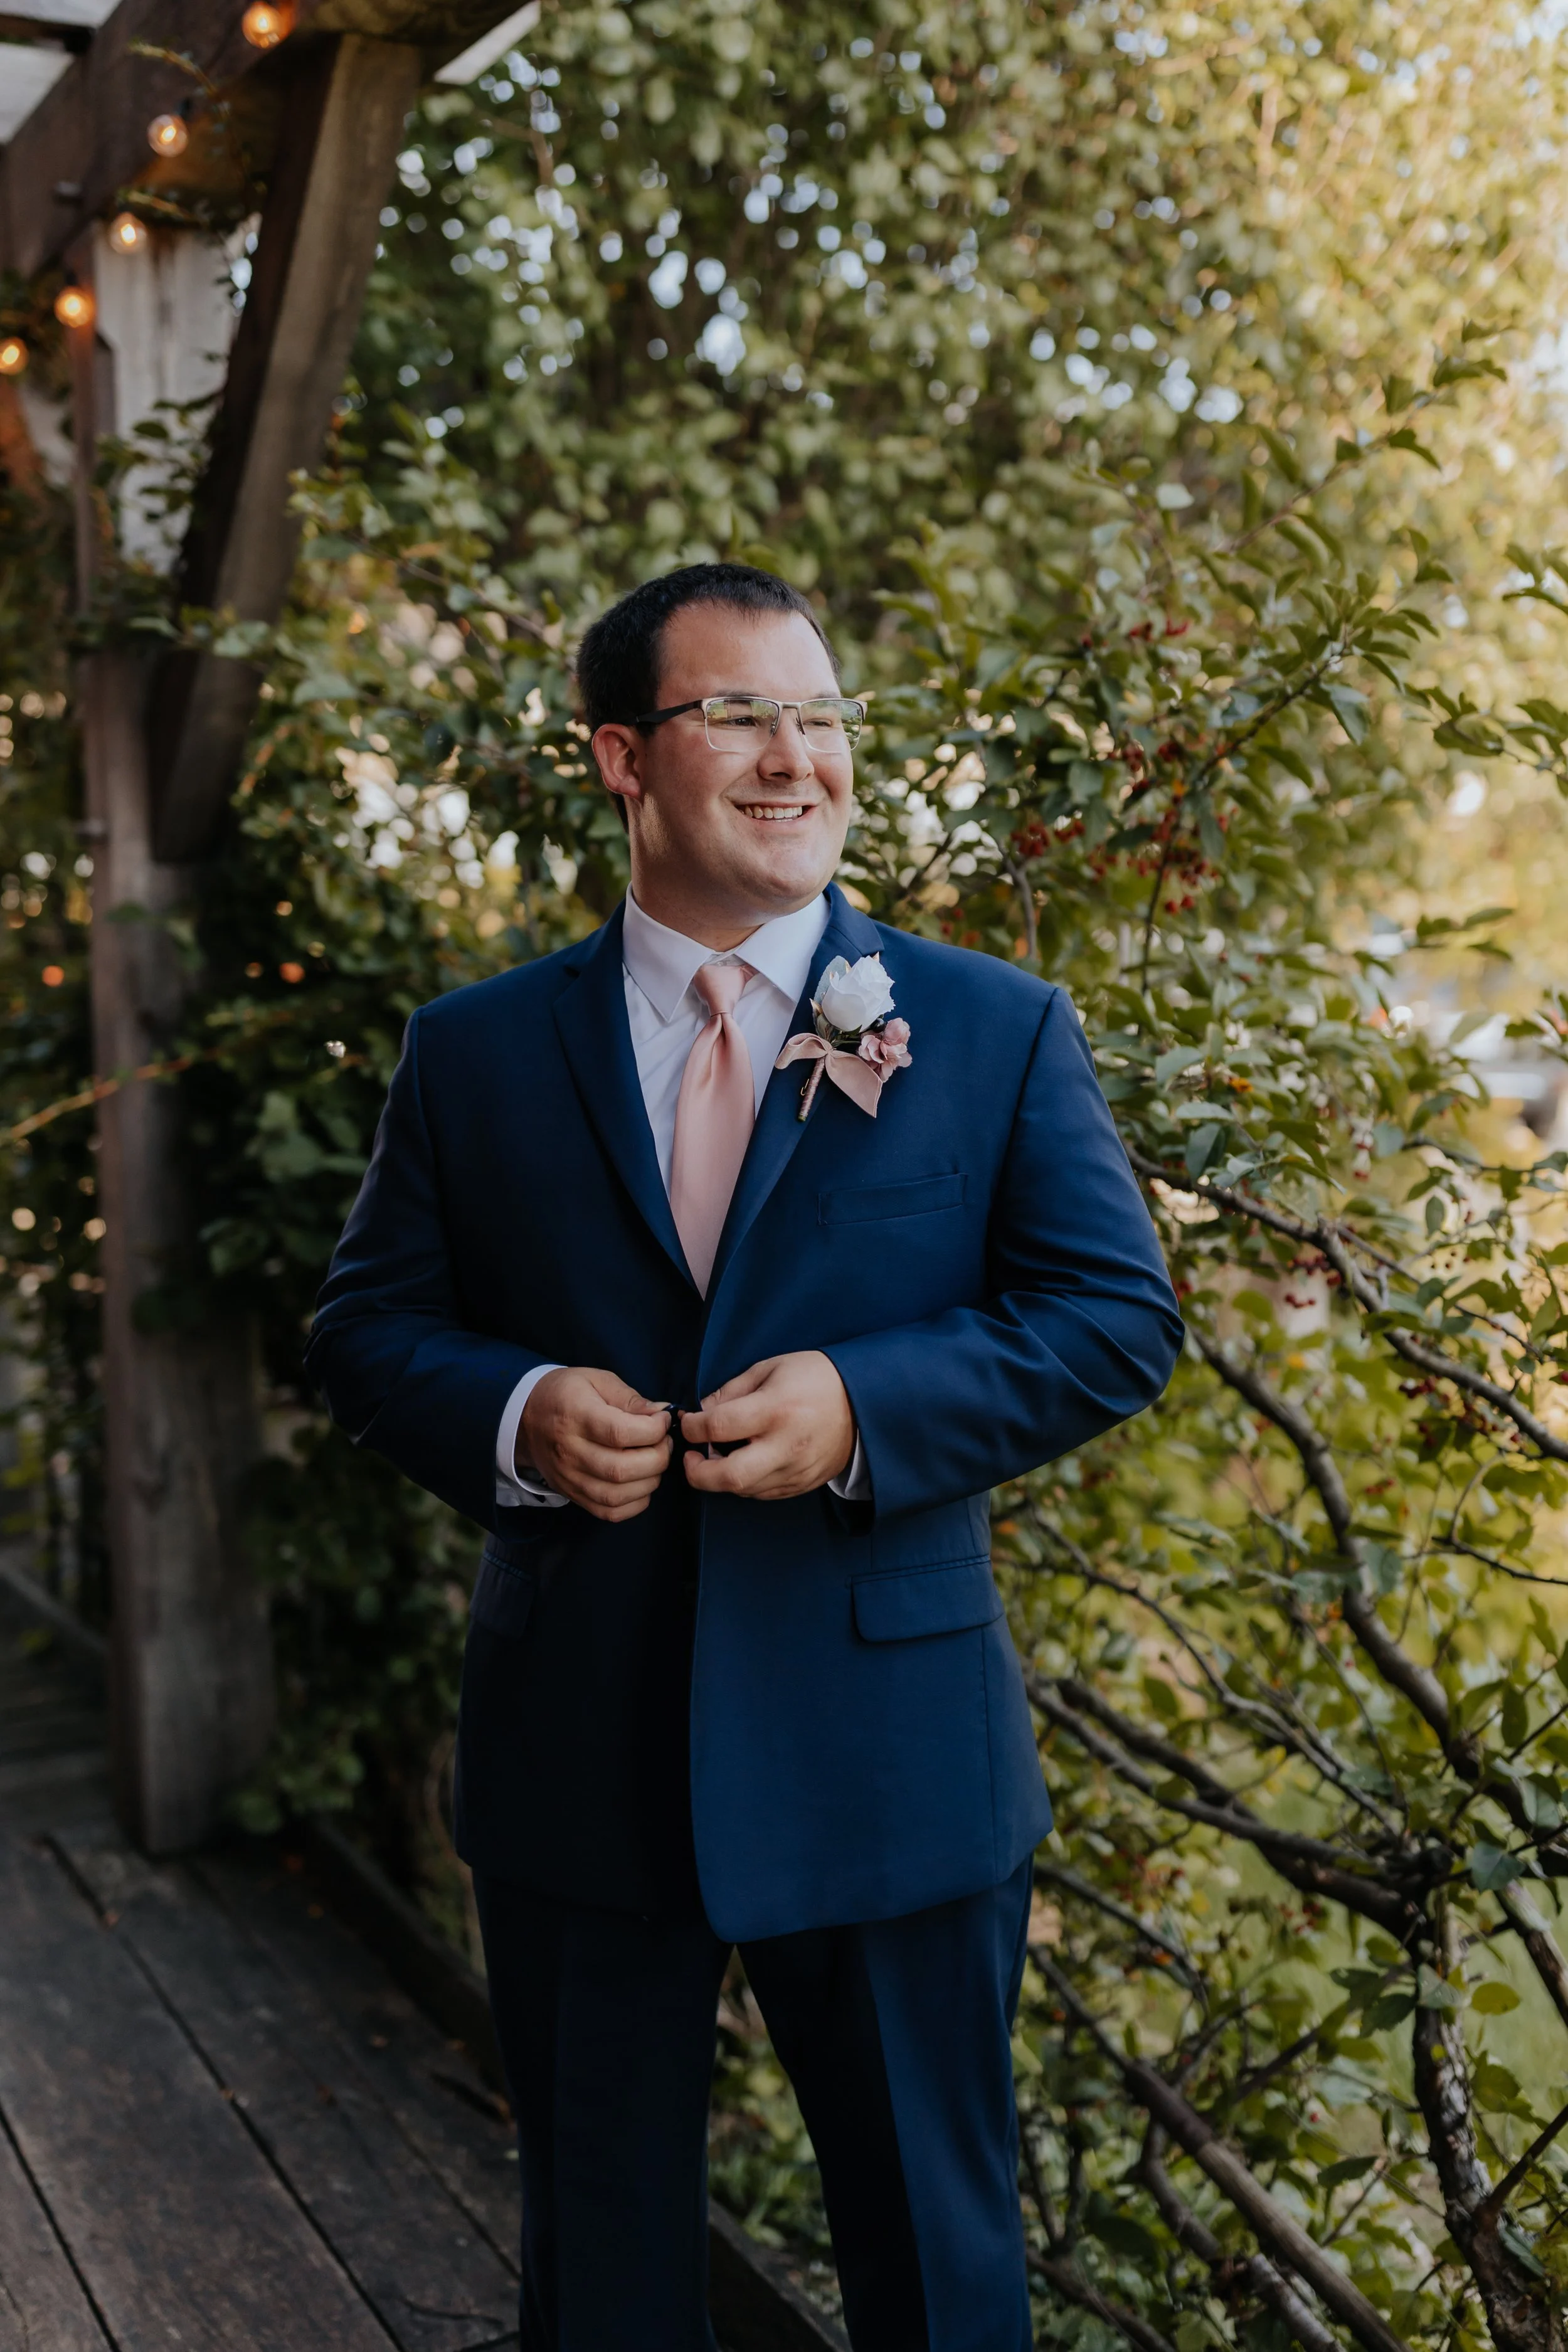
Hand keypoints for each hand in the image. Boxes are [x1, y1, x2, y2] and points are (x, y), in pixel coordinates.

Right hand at [520, 1368, 671, 1521]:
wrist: (525, 1420)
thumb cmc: (565, 1395)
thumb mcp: (596, 1380)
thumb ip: (629, 1398)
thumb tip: (660, 1414)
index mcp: (576, 1416)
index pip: (620, 1433)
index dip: (653, 1430)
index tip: (662, 1420)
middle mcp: (570, 1451)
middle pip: (622, 1468)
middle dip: (657, 1457)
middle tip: (663, 1442)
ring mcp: (570, 1478)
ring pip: (617, 1495)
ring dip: (650, 1481)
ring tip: (654, 1461)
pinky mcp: (573, 1495)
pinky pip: (610, 1512)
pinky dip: (635, 1503)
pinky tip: (641, 1482)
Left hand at [681, 1352, 855, 1500]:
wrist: (865, 1402)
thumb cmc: (816, 1378)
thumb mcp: (772, 1368)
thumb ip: (732, 1390)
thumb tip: (700, 1411)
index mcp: (776, 1409)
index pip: (718, 1427)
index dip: (691, 1427)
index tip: (688, 1422)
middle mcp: (786, 1445)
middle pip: (728, 1476)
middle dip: (697, 1472)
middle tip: (691, 1457)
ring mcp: (796, 1469)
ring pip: (744, 1490)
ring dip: (721, 1478)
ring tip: (719, 1456)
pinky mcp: (804, 1484)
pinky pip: (763, 1493)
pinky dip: (746, 1482)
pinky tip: (746, 1463)